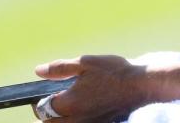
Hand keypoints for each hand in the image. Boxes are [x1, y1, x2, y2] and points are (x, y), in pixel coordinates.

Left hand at [34, 55, 148, 122]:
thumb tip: (39, 71)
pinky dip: (74, 120)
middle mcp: (77, 119)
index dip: (39, 100)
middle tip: (52, 100)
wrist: (140, 85)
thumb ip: (60, 69)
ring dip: (59, 119)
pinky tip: (82, 109)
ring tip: (66, 105)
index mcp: (70, 103)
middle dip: (46, 113)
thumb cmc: (114, 72)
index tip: (42, 92)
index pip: (42, 108)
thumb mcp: (85, 63)